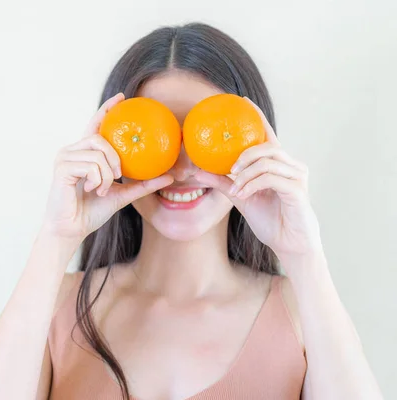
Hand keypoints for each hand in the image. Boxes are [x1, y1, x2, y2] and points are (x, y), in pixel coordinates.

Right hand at [42, 93, 173, 240]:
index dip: (107, 109)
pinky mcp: (62, 168)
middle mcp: (71, 151)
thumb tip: (169, 176)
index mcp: (83, 153)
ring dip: (106, 176)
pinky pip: (91, 165)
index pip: (95, 125)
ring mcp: (64, 157)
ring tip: (101, 190)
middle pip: (99, 137)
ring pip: (98, 154)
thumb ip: (142, 184)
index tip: (121, 98)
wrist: (72, 229)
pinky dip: (98, 180)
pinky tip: (91, 191)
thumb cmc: (92, 212)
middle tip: (117, 177)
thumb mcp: (122, 195)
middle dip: (114, 158)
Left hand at [195, 97, 321, 259]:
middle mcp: (291, 165)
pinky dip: (253, 184)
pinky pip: (271, 178)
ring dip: (246, 173)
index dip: (257, 115)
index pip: (268, 134)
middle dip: (245, 153)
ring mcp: (297, 177)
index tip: (241, 100)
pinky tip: (243, 194)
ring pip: (268, 161)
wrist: (289, 244)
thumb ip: (222, 182)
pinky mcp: (298, 191)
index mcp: (278, 164)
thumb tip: (196, 170)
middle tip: (229, 168)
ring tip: (235, 186)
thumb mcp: (240, 197)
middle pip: (267, 146)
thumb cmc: (268, 219)